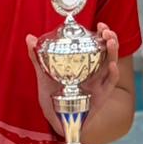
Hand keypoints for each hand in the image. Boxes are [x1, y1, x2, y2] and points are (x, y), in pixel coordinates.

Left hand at [25, 22, 120, 137]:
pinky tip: (112, 66)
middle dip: (110, 39)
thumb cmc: (52, 96)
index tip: (101, 24)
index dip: (102, 34)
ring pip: (112, 65)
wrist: (55, 119)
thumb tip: (29, 37)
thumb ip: (38, 56)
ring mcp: (99, 84)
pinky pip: (109, 85)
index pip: (97, 45)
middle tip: (106, 31)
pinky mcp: (100, 97)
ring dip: (113, 53)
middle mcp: (95, 72)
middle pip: (108, 52)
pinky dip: (113, 75)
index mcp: (84, 64)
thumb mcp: (44, 74)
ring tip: (111, 42)